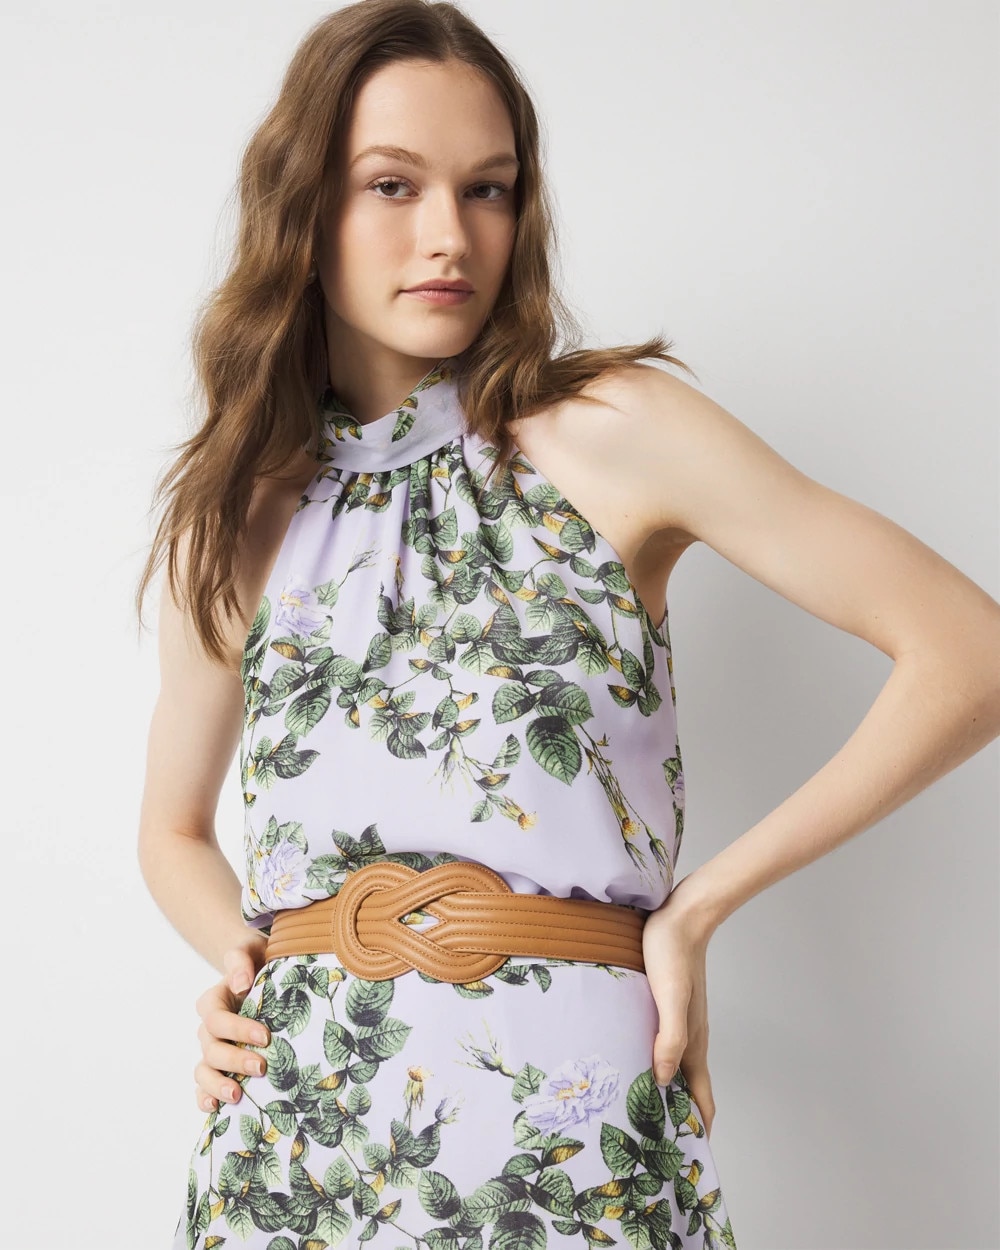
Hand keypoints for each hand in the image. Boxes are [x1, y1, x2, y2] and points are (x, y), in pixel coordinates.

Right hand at [193, 944, 269, 1111]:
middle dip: (234, 1060)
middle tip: (261, 1066)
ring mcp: (211, 1049)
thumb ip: (241, 960)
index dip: (237, 1030)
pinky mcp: (218, 1066)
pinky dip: (205, 1098)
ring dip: (217, 1085)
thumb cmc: (257, 960)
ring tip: (237, 1095)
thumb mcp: (251, 950)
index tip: (265, 1035)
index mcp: (213, 1001)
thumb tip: (241, 984)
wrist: (261, 973)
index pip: (217, 1019)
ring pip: (203, 1071)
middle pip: (211, 1049)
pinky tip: (216, 1108)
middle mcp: (208, 1028)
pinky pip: (203, 1086)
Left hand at [642, 887, 717, 1138]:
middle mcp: (689, 1038)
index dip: (697, 1129)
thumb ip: (670, 1038)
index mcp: (694, 1043)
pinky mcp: (666, 1007)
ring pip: (674, 1068)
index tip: (684, 1160)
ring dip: (662, 1093)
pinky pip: (662, 1045)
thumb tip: (662, 1081)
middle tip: (649, 1145)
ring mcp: (679, 1023)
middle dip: (675, 1118)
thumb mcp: (670, 997)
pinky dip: (653, 1063)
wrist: (681, 915)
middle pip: (688, 1089)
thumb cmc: (673, 954)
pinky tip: (630, 1062)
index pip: (702, 1099)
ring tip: (636, 1112)